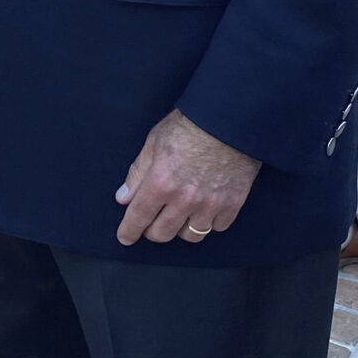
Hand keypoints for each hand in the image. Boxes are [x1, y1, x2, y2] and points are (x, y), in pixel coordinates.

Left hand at [116, 108, 259, 246]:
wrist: (231, 120)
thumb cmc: (189, 125)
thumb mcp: (154, 143)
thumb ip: (138, 173)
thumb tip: (124, 198)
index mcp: (160, 183)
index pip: (139, 218)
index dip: (129, 231)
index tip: (125, 237)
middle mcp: (184, 200)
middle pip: (163, 234)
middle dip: (152, 231)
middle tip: (152, 222)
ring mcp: (210, 204)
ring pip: (191, 235)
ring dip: (181, 228)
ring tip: (180, 215)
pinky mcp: (233, 204)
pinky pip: (218, 227)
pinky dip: (210, 222)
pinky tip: (205, 210)